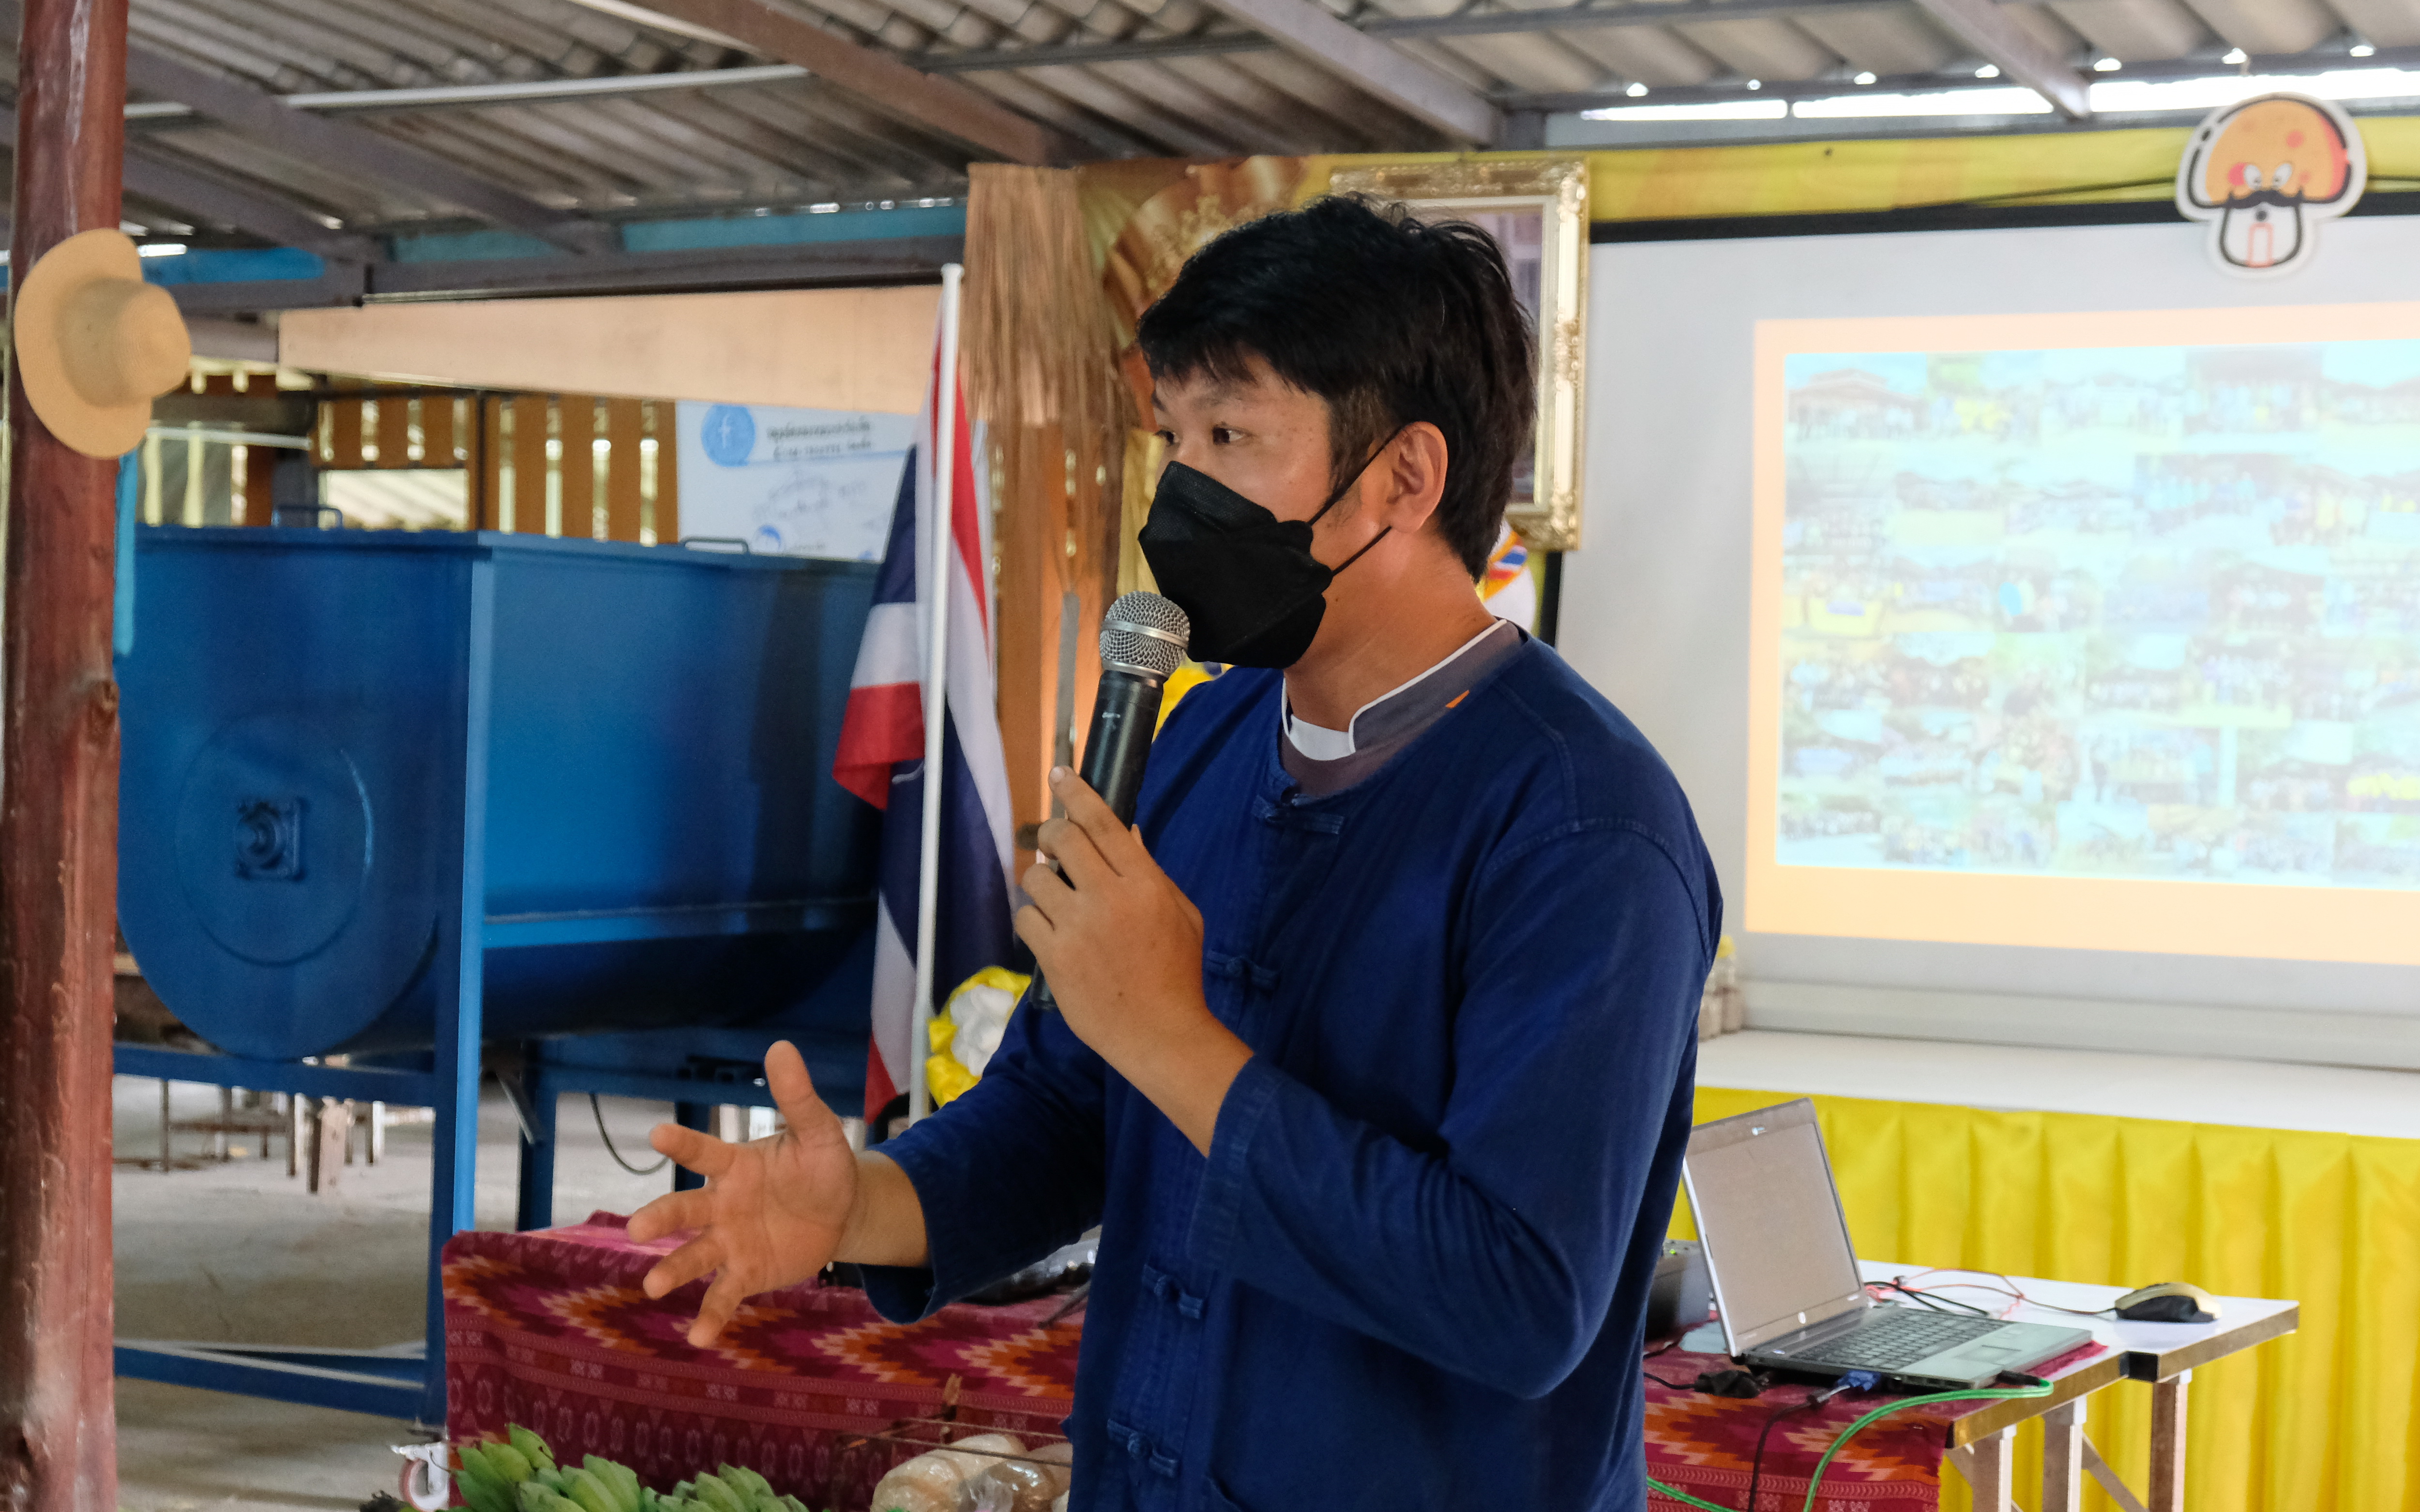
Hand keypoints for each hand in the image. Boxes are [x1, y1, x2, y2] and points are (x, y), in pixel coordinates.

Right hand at [627, 1041, 858, 1346]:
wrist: (840, 1210)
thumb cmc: (821, 1166)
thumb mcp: (818, 1132)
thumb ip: (797, 1097)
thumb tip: (781, 1046)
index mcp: (735, 1165)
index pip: (704, 1151)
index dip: (682, 1143)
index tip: (657, 1133)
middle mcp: (721, 1204)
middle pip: (685, 1210)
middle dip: (660, 1218)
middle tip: (637, 1229)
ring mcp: (730, 1241)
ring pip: (694, 1256)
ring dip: (672, 1270)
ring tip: (652, 1286)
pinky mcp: (745, 1273)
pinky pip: (723, 1295)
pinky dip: (710, 1316)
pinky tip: (697, 1340)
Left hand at [1017, 768, 1250, 1152]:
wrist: (1161, 1033)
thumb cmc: (1177, 974)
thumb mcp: (1181, 915)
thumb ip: (1151, 872)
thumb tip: (1126, 832)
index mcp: (1144, 882)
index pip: (1102, 822)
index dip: (1076, 793)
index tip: (1059, 775)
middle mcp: (1108, 897)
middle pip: (1061, 840)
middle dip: (1051, 835)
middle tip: (1053, 844)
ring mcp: (1077, 927)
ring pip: (1036, 879)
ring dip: (1040, 882)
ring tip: (1054, 898)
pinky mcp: (1054, 957)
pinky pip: (1025, 919)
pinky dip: (1032, 920)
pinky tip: (1047, 931)